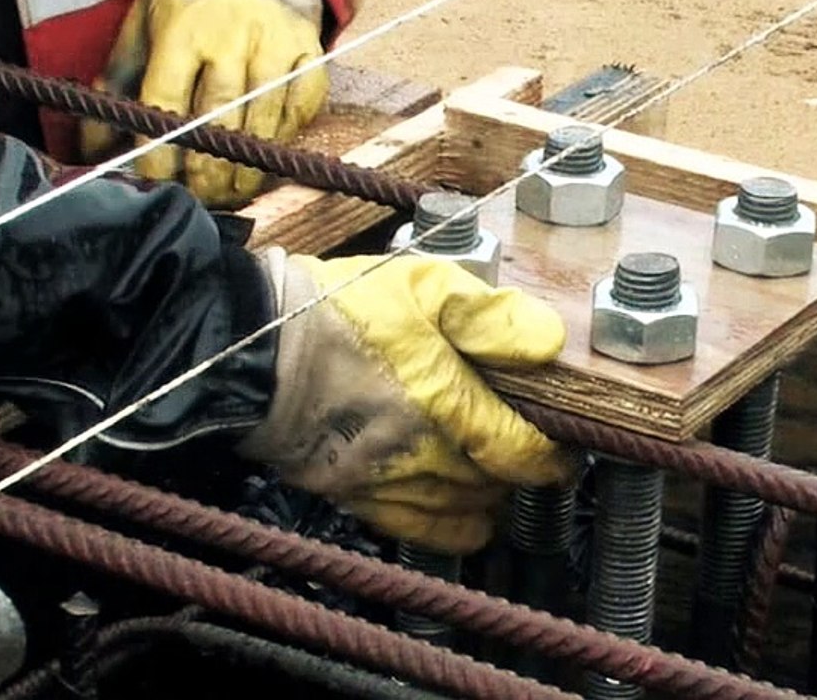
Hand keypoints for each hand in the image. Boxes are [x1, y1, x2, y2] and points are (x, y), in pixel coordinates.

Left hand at [79, 0, 328, 208]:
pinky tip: (267, 158)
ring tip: (234, 192)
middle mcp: (231, 38)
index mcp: (182, 30)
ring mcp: (276, 47)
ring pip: (264, 124)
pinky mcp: (310, 57)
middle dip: (209, 170)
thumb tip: (96, 143)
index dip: (159, 151)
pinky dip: (284, 141)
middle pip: (220, 120)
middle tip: (202, 199)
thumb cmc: (195, 0)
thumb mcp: (147, 25)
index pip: (165, 103)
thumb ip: (119, 81)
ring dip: (249, 167)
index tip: (156, 182)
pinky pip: (300, 112)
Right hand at [237, 251, 576, 553]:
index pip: (520, 449)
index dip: (552, 454)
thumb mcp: (423, 286)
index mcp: (441, 397)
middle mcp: (420, 451)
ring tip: (498, 470)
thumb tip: (548, 345)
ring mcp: (387, 479)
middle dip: (523, 471)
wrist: (251, 347)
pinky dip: (454, 525)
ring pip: (464, 509)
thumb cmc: (338, 311)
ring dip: (490, 493)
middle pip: (496, 483)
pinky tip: (464, 504)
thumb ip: (488, 316)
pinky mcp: (356, 496)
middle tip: (534, 452)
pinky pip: (422, 531)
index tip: (564, 445)